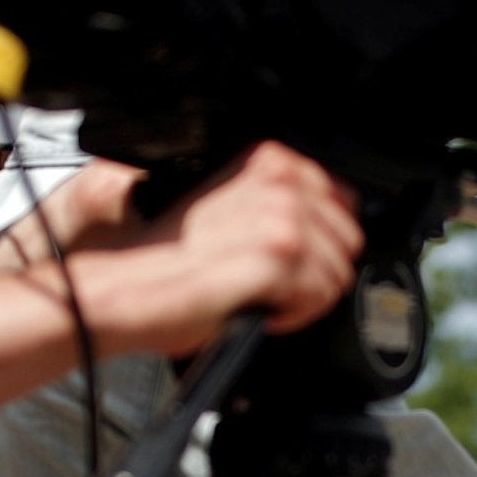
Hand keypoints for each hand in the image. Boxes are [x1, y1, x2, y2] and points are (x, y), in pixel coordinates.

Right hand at [79, 142, 363, 355]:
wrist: (129, 289)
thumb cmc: (167, 260)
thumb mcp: (231, 211)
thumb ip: (277, 205)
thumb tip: (328, 225)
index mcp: (269, 161)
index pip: (344, 200)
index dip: (322, 240)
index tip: (291, 260)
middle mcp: (279, 181)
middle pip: (347, 241)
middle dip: (317, 271)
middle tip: (272, 285)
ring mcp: (280, 218)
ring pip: (337, 274)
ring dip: (303, 297)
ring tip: (259, 296)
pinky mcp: (277, 259)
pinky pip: (318, 299)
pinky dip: (291, 315)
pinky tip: (257, 307)